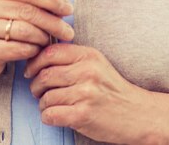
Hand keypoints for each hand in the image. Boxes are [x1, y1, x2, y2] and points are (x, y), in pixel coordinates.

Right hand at [0, 0, 73, 81]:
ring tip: (49, 41)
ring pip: (23, 30)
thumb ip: (31, 4)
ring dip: (42, 37)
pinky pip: (16, 49)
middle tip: (68, 31)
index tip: (68, 9)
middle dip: (52, 21)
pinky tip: (36, 51)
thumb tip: (63, 5)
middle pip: (26, 11)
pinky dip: (31, 50)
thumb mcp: (9, 11)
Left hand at [25, 43, 151, 144]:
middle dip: (36, 85)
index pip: (50, 52)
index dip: (35, 62)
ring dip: (42, 104)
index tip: (30, 71)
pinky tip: (54, 115)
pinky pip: (51, 114)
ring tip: (49, 105)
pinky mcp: (83, 115)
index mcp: (88, 55)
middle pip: (45, 75)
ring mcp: (86, 93)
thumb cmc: (112, 89)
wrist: (137, 114)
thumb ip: (72, 58)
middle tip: (37, 91)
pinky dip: (47, 116)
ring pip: (46, 97)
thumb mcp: (96, 64)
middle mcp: (87, 72)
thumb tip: (38, 58)